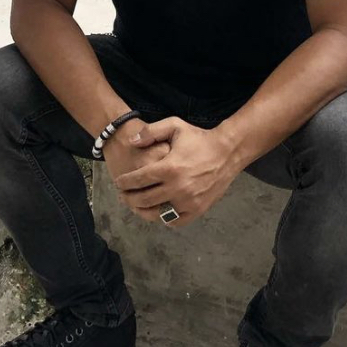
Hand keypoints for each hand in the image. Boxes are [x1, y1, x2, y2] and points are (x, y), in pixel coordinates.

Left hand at [113, 118, 240, 226]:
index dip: (125, 182)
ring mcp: (188, 201)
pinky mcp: (198, 210)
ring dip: (142, 211)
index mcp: (169, 167)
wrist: (227, 152)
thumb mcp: (175, 126)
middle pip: (144, 199)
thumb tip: (131, 141)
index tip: (118, 182)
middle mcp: (177, 187)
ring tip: (136, 205)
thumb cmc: (199, 138)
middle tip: (122, 195)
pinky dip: (164, 218)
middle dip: (129, 198)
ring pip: (157, 214)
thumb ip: (151, 132)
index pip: (139, 180)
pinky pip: (175, 221)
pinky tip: (158, 211)